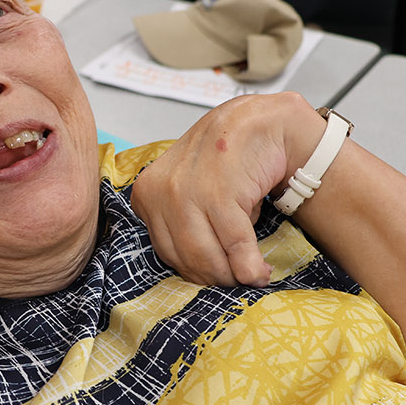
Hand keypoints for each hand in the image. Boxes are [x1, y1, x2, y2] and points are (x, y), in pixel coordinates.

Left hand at [129, 92, 324, 286]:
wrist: (258, 124)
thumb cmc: (223, 160)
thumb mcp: (187, 188)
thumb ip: (183, 225)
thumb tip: (200, 272)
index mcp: (146, 195)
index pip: (165, 251)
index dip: (195, 270)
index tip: (216, 276)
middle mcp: (160, 194)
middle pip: (185, 259)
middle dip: (215, 277)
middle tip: (238, 280)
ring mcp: (187, 194)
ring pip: (207, 257)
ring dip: (233, 275)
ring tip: (252, 275)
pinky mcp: (218, 195)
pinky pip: (234, 245)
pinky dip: (249, 265)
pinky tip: (259, 271)